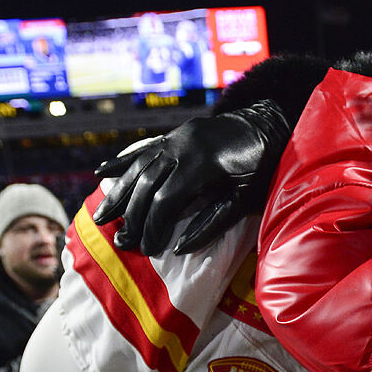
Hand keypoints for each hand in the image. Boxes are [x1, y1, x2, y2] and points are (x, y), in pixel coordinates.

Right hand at [92, 99, 290, 255]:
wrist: (270, 123)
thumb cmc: (264, 166)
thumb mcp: (247, 198)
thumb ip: (214, 222)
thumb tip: (179, 247)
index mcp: (202, 162)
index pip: (166, 199)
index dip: (154, 226)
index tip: (147, 248)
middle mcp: (182, 145)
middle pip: (147, 184)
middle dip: (132, 216)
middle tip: (122, 242)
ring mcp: (176, 137)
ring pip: (139, 167)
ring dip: (119, 193)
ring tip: (101, 217)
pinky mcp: (175, 135)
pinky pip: (144, 150)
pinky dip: (122, 163)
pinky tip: (103, 174)